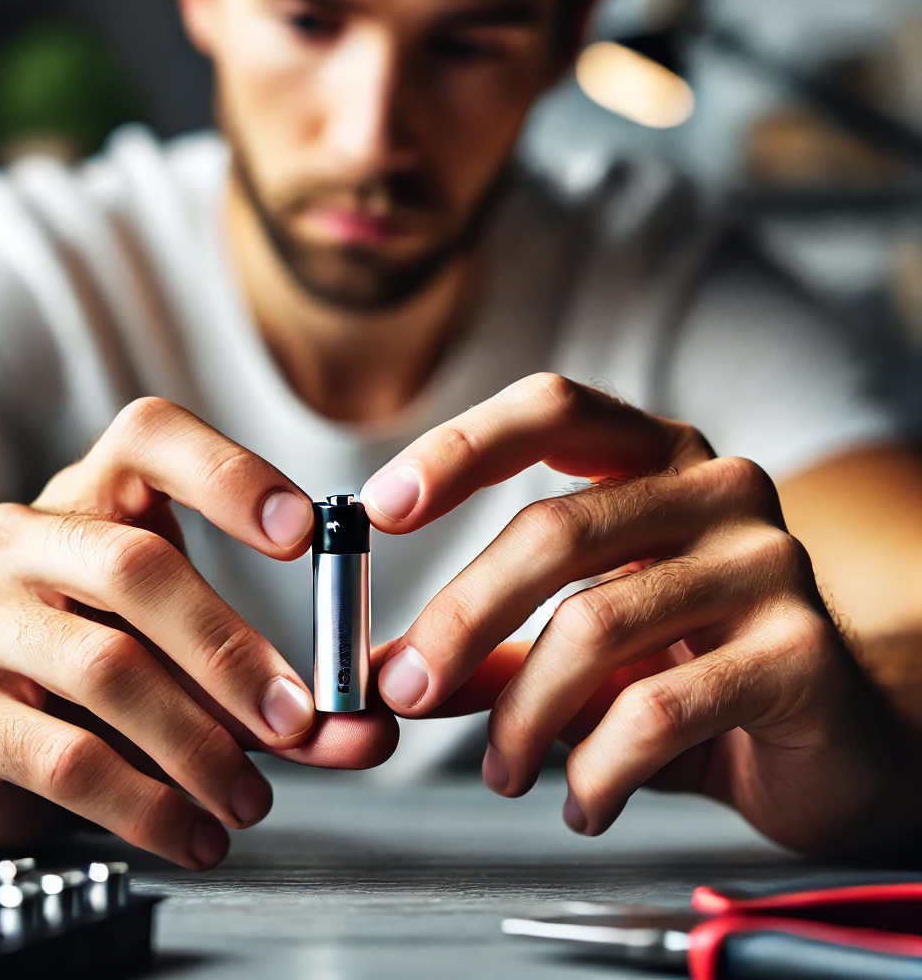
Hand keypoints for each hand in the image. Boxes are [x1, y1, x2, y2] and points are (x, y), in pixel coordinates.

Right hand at [0, 398, 396, 867]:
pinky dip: (149, 805)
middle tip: (298, 718)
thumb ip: (283, 689)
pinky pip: (66, 757)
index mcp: (97, 498)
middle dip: (232, 651)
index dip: (228, 475)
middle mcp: (25, 539)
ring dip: (200, 744)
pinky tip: (195, 832)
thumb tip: (368, 730)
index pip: (150, 437)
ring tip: (251, 797)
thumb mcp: (198, 663)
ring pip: (108, 667)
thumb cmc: (111, 676)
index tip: (301, 533)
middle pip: (138, 566)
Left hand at [363, 373, 905, 854]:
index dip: (458, 448)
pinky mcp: (798, 653)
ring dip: (521, 714)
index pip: (551, 409)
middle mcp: (717, 490)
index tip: (381, 507)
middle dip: (460, 615)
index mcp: (658, 459)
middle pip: (555, 528)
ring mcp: (765, 563)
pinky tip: (582, 804)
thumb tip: (396, 673)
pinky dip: (596, 770)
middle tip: (404, 685)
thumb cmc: (693, 670)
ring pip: (595, 625)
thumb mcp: (585, 645)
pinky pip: (657, 711)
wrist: (831, 739)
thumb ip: (495, 647)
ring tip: (502, 770)